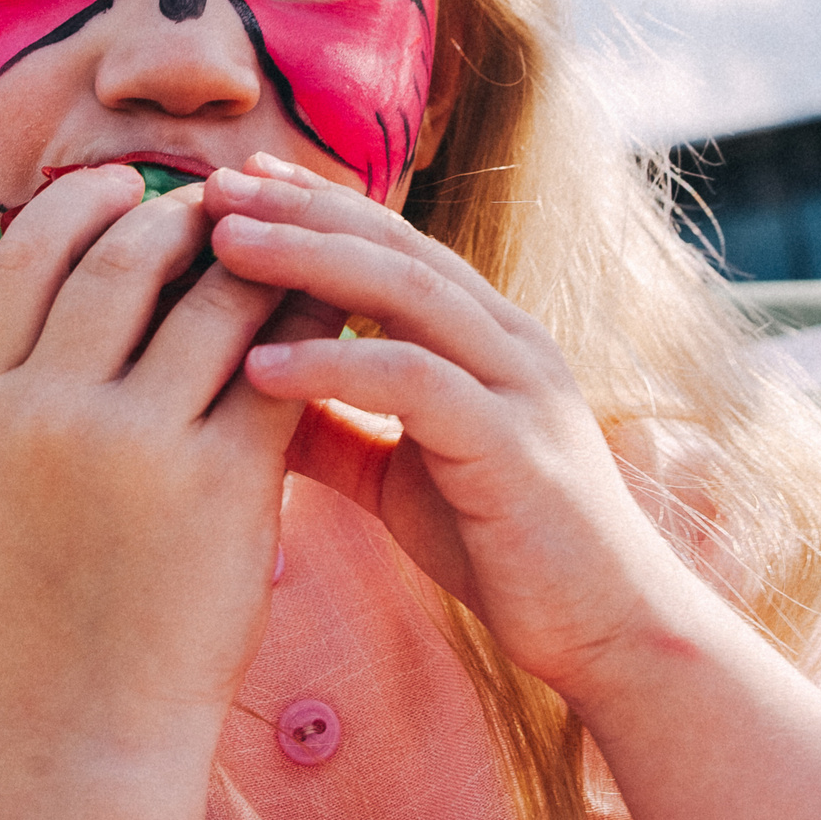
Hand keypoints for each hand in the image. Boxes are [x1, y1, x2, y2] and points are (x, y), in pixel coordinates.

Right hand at [0, 166, 342, 819]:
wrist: (86, 713)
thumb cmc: (51, 577)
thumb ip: (25, 358)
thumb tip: (88, 230)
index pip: (26, 250)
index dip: (82, 198)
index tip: (128, 184)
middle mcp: (46, 411)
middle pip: (123, 254)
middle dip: (182, 216)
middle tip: (219, 211)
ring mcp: (134, 445)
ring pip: (217, 295)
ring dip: (259, 261)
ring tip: (281, 255)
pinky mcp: (222, 482)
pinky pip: (280, 364)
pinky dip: (307, 325)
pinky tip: (324, 316)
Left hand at [208, 156, 820, 819]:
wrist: (609, 634)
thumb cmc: (506, 550)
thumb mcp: (398, 475)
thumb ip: (333, 426)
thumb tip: (241, 388)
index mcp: (483, 337)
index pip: (387, 243)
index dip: (307, 207)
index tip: (226, 185)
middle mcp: (506, 339)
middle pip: (391, 245)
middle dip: (297, 211)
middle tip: (211, 188)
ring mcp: (518, 385)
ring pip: (406, 292)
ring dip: (308, 261)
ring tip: (224, 249)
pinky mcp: (515, 445)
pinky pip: (415, 383)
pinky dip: (334, 367)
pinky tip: (260, 366)